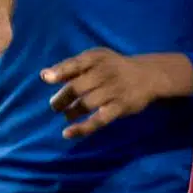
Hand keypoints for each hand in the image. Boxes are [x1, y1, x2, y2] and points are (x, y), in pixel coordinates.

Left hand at [42, 49, 185, 139]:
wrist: (148, 75)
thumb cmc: (114, 67)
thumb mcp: (96, 59)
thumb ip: (72, 67)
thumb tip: (44, 76)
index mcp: (96, 58)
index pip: (75, 64)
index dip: (60, 71)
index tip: (46, 79)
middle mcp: (105, 73)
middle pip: (77, 87)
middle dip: (61, 98)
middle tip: (55, 106)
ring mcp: (113, 91)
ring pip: (86, 104)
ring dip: (71, 112)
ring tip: (66, 115)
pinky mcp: (120, 107)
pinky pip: (98, 120)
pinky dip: (82, 128)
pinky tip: (68, 133)